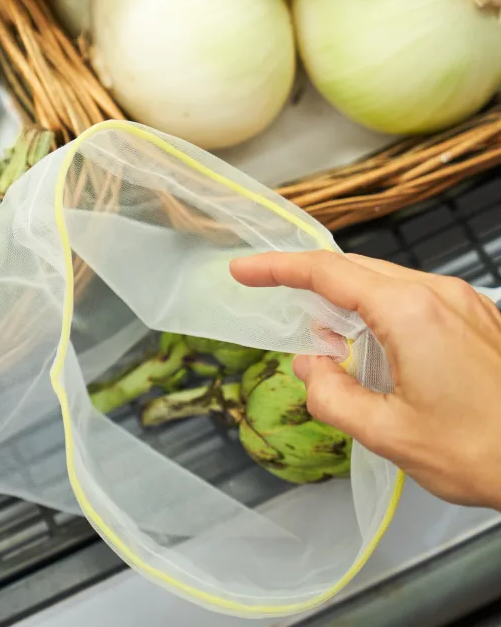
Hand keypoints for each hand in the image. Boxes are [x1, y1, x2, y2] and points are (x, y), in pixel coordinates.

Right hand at [231, 251, 500, 509]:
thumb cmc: (483, 452)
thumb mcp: (388, 434)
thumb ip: (332, 395)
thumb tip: (309, 367)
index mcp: (411, 312)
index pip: (328, 273)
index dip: (278, 268)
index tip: (242, 271)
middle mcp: (440, 295)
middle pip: (357, 269)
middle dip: (309, 280)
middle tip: (267, 292)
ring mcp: (467, 305)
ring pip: (388, 283)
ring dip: (347, 301)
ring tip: (321, 335)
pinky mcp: (482, 322)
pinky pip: (417, 300)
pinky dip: (381, 312)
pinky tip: (372, 347)